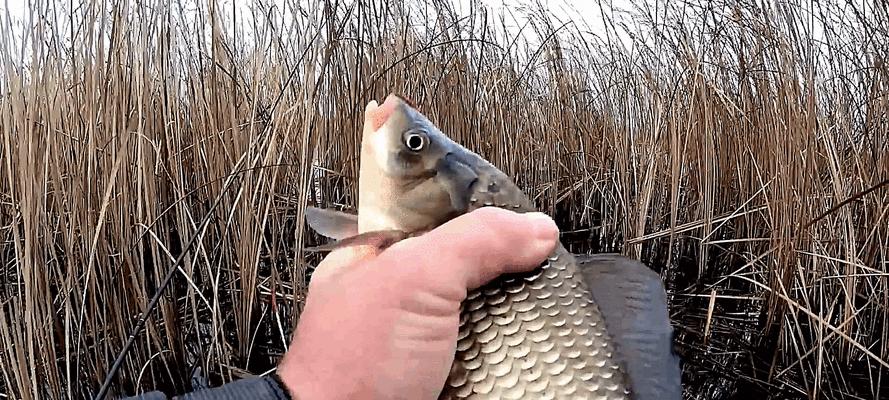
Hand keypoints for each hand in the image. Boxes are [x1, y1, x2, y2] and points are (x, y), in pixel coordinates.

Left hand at [276, 207, 559, 399]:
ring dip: (513, 321)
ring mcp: (427, 341)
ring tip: (527, 322)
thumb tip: (533, 229)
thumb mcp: (413, 279)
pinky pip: (495, 356)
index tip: (524, 226)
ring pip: (491, 314)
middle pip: (476, 266)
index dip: (487, 215)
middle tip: (529, 278)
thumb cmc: (347, 368)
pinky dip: (511, 357)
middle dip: (508, 273)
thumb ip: (473, 241)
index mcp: (381, 256)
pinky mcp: (449, 376)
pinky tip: (517, 355)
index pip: (445, 214)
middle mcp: (403, 297)